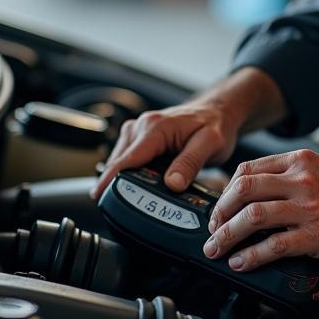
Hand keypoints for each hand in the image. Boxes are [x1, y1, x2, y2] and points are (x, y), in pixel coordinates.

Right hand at [89, 68, 285, 201]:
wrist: (219, 111)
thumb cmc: (216, 125)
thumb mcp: (210, 144)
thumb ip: (190, 163)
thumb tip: (172, 184)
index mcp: (156, 128)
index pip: (127, 159)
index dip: (110, 180)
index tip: (99, 196)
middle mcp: (142, 126)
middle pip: (120, 162)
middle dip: (121, 184)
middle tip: (135, 207)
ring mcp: (139, 130)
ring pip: (122, 161)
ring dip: (128, 179)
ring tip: (145, 195)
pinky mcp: (140, 137)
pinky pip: (129, 159)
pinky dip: (133, 172)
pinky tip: (146, 182)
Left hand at [202, 149, 318, 270]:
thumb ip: (295, 177)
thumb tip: (262, 194)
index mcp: (301, 162)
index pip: (248, 169)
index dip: (226, 190)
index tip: (220, 207)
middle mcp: (302, 180)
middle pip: (243, 190)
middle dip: (219, 212)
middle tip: (213, 229)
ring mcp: (309, 207)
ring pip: (253, 216)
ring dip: (227, 235)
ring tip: (217, 249)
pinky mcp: (317, 236)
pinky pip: (274, 245)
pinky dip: (251, 256)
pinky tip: (242, 262)